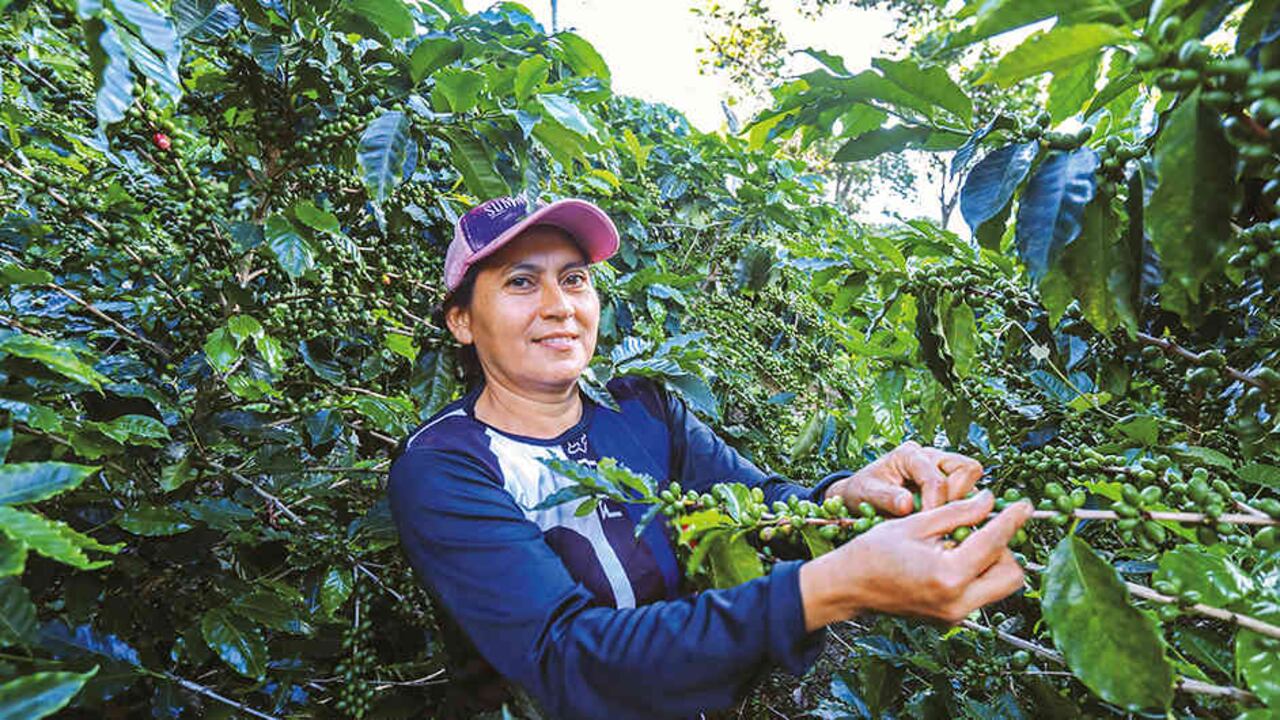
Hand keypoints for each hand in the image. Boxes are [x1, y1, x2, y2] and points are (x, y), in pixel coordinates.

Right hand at [798, 491, 1031, 630]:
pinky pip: (981, 593)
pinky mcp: (951, 617)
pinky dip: (979, 572)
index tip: (1024, 505)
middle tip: (984, 527)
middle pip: (1011, 575)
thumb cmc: (873, 552)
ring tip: (965, 541)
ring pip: (1000, 586)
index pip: (995, 543)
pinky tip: (954, 555)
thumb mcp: (916, 523)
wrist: (848, 586)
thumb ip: (957, 512)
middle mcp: (958, 601)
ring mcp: (955, 614)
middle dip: (1005, 548)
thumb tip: (988, 501)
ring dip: (994, 561)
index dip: (1012, 519)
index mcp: (948, 575)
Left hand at [825, 440, 983, 515]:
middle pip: (967, 469)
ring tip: (938, 521)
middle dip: (956, 498)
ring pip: (973, 480)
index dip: (936, 504)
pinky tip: (942, 522)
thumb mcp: (866, 493)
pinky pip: (969, 493)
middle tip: (936, 519)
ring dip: (961, 503)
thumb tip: (907, 504)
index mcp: (909, 454)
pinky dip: (960, 509)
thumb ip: (885, 498)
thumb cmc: (862, 491)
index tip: (927, 524)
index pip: (936, 478)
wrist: (860, 496)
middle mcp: (931, 456)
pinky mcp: (949, 482)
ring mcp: (943, 468)